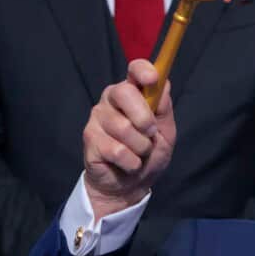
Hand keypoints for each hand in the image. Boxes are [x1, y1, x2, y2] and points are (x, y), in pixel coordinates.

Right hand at [83, 60, 176, 219]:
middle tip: (150, 133)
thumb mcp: (165, 133)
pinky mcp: (89, 138)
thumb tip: (164, 84)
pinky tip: (127, 163)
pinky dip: (131, 162)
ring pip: (124, 127)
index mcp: (133, 92)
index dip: (143, 71)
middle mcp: (111, 100)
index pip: (134, 69)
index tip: (152, 79)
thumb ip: (164, 109)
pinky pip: (117, 149)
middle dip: (143, 117)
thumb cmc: (149, 154)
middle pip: (124, 93)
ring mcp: (98, 118)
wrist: (130, 185)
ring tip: (139, 153)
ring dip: (140, 147)